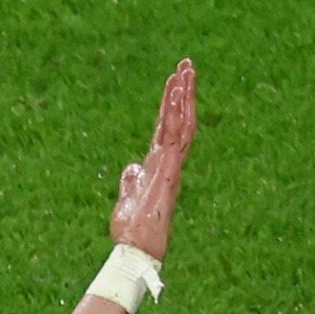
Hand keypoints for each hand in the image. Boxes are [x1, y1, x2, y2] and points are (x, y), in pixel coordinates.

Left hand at [109, 58, 200, 258]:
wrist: (135, 248)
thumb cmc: (131, 229)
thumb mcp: (127, 197)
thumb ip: (131, 179)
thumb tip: (131, 167)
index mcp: (158, 165)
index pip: (166, 129)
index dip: (170, 105)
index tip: (174, 82)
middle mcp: (168, 161)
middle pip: (179, 119)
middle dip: (184, 91)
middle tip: (186, 65)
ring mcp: (171, 164)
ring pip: (180, 122)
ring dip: (183, 94)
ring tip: (185, 68)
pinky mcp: (168, 168)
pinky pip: (173, 133)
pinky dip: (176, 111)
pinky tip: (178, 91)